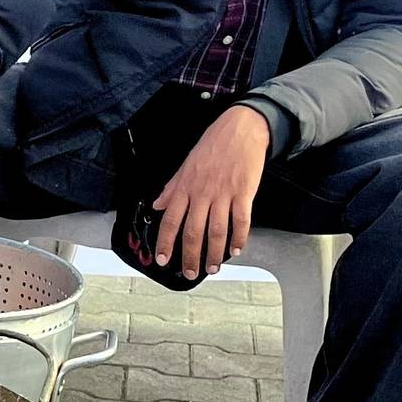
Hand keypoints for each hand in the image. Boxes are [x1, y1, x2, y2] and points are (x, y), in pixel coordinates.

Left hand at [151, 105, 269, 280]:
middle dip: (190, 256)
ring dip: (214, 253)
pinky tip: (236, 250)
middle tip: (190, 273)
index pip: (170, 220)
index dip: (165, 242)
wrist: (241, 129)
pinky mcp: (244, 193)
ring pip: (216, 231)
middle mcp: (202, 193)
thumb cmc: (213, 145)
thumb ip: (172, 188)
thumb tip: (157, 205)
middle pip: (193, 232)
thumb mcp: (186, 165)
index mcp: (185, 187)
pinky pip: (241, 221)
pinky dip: (238, 238)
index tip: (163, 259)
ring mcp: (223, 194)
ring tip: (213, 267)